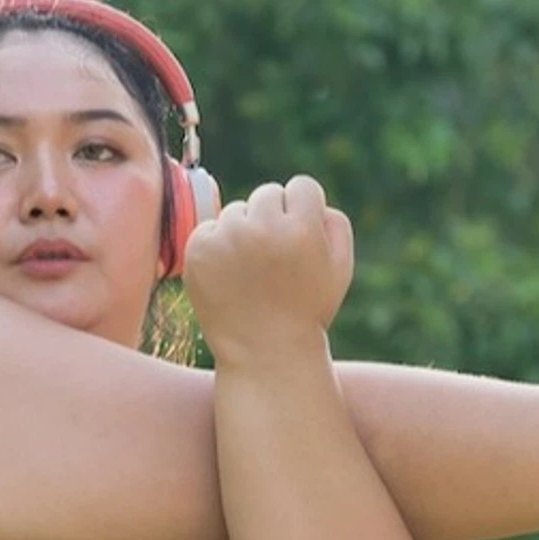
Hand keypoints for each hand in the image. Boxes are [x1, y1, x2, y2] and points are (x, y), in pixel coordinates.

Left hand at [183, 175, 354, 364]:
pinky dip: (218, 246)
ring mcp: (226, 238)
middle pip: (268, 194)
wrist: (264, 353)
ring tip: (252, 273)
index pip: (302, 186)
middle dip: (273, 219)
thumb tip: (308, 197)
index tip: (299, 240)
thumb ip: (335, 222)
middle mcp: (261, 228)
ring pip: (237, 211)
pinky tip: (230, 277)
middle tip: (274, 260)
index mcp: (301, 228)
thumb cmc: (306, 310)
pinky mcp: (197, 249)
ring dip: (244, 232)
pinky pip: (211, 228)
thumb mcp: (340, 267)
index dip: (304, 212)